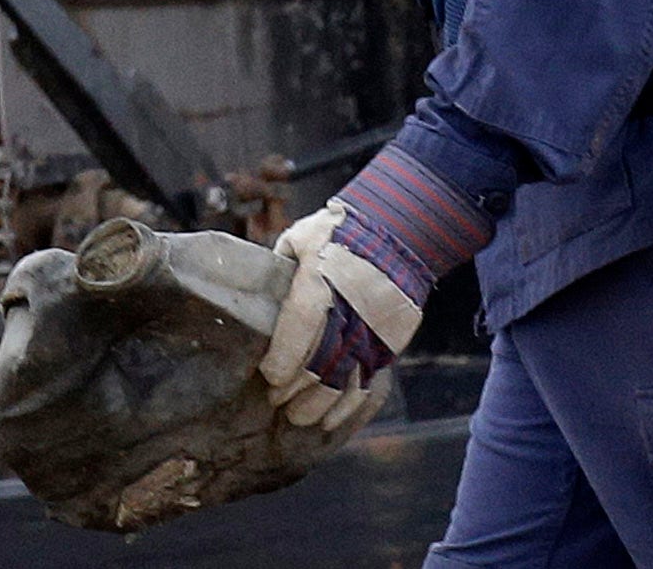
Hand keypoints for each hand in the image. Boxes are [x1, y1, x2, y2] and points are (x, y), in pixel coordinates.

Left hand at [258, 144, 491, 431]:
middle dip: (294, 388)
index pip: (301, 325)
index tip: (267, 378)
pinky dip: (349, 406)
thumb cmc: (339, 232)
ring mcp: (373, 329)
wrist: (398, 232)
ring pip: (344, 379)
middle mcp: (350, 309)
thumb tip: (253, 295)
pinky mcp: (389, 342)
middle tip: (274, 402)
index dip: (283, 357)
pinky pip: (368, 382)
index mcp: (321, 278)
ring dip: (318, 404)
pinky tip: (330, 421)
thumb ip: (277, 268)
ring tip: (297, 417)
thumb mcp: (300, 237)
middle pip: (320, 360)